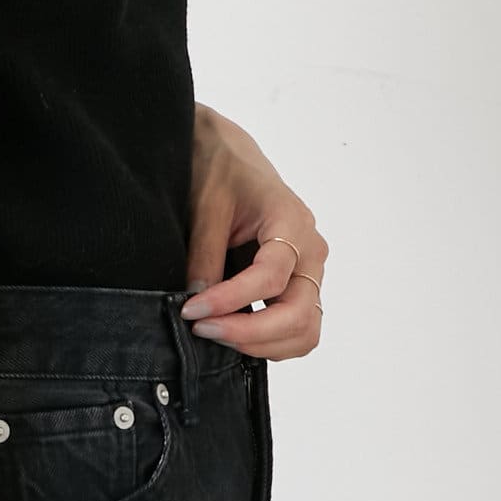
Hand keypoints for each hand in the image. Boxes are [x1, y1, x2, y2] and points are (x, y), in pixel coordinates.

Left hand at [179, 103, 328, 360]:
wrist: (231, 155)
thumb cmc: (221, 170)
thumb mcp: (206, 205)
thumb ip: (204, 254)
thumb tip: (196, 303)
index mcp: (291, 220)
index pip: (270, 277)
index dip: (229, 300)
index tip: (190, 310)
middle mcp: (310, 250)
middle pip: (298, 314)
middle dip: (250, 333)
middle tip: (203, 330)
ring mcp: (309, 271)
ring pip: (305, 331)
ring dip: (262, 345)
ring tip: (216, 333)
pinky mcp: (299, 286)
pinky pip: (298, 329)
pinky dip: (269, 343)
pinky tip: (232, 331)